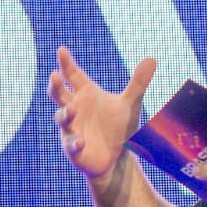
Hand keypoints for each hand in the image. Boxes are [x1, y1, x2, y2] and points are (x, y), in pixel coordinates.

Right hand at [48, 46, 155, 182]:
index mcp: (86, 94)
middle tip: (55, 75)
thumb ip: (138, 83)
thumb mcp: (130, 104)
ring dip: (65, 113)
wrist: (117, 157)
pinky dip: (75, 142)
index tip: (61, 50)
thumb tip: (152, 59)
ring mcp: (72, 128)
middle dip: (55, 85)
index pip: (72, 75)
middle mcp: (75, 108)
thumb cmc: (118, 126)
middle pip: (59, 94)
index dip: (66, 63)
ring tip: (71, 108)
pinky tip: (82, 142)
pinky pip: (72, 144)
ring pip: (61, 118)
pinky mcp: (74, 148)